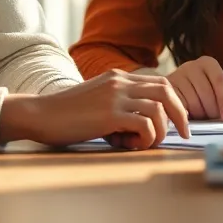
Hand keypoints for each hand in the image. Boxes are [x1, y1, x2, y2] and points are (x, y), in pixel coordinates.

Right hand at [0, 69, 189, 149]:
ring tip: (141, 143)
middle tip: (183, 133)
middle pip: (167, 90)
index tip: (178, 121)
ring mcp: (116, 96)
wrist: (39, 114)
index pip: (160, 82)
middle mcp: (121, 81)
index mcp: (119, 77)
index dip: (175, 102)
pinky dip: (145, 138)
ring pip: (159, 109)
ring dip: (158, 131)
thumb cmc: (66, 115)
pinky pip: (145, 124)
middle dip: (180, 114)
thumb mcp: (97, 100)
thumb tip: (144, 124)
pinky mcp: (110, 114)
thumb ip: (120, 104)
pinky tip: (129, 145)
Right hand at [167, 56, 222, 120]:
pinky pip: (178, 107)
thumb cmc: (201, 91)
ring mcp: (176, 76)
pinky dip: (185, 116)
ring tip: (200, 117)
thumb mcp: (218, 90)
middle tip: (212, 120)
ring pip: (192, 102)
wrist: (173, 90)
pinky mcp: (165, 90)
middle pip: (206, 94)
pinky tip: (188, 118)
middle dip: (212, 111)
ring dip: (199, 115)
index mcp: (208, 63)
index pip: (220, 81)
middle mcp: (191, 65)